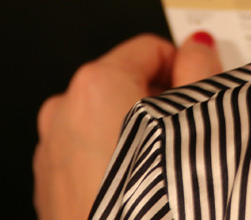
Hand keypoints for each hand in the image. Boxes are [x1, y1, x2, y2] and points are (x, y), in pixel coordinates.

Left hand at [33, 32, 221, 219]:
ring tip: (167, 172)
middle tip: (190, 135)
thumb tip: (198, 47)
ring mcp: (51, 156)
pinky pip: (90, 159)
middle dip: (160, 105)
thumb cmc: (156, 209)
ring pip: (107, 125)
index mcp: (94, 87)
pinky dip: (116, 166)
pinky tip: (142, 194)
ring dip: (138, 139)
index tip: (199, 89)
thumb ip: (199, 68)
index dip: (183, 66)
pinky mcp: (50, 192)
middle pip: (125, 87)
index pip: (149, 49)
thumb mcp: (199, 121)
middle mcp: (62, 115)